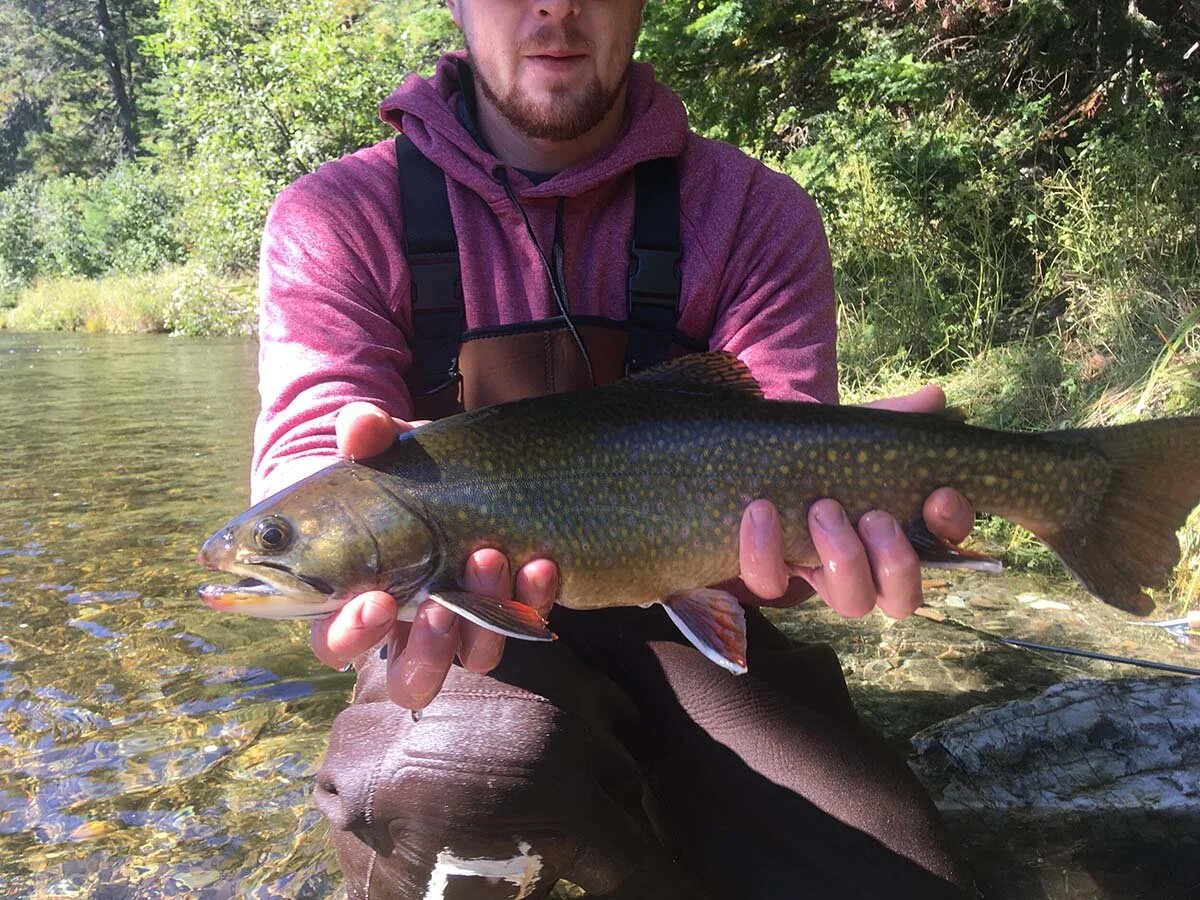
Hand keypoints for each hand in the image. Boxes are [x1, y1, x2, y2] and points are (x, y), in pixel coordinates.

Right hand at [308, 402, 558, 709]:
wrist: (443, 470)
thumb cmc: (390, 472)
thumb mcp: (381, 448)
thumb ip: (365, 435)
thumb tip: (360, 425)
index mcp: (354, 600)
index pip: (337, 642)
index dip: (352, 633)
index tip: (376, 601)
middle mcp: (408, 627)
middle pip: (412, 677)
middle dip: (428, 649)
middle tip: (437, 606)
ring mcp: (463, 622)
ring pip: (474, 656)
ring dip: (485, 622)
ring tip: (490, 559)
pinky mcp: (509, 607)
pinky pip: (524, 619)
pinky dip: (533, 597)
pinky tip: (542, 562)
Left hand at [736, 384, 974, 618]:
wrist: (761, 459)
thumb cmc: (824, 453)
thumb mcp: (857, 433)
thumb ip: (894, 418)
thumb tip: (933, 396)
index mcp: (903, 532)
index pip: (947, 545)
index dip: (952, 526)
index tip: (939, 495)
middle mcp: (870, 569)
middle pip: (903, 598)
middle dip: (896, 560)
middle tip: (874, 516)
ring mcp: (822, 576)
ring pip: (850, 600)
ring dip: (842, 557)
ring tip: (823, 508)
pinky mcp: (771, 573)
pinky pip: (770, 582)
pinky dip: (764, 550)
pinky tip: (760, 510)